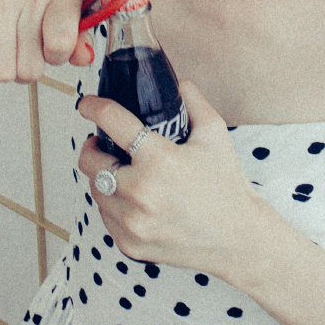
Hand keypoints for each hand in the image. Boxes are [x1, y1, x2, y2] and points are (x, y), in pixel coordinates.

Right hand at [0, 0, 93, 81]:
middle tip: (12, 41)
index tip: (48, 43)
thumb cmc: (12, 18)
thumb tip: (85, 56)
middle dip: (21, 65)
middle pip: (32, 68)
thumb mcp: (50, 27)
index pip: (65, 42)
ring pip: (4, 73)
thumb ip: (74, 44)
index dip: (56, 55)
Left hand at [76, 81, 264, 275]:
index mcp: (159, 160)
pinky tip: (134, 199)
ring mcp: (132, 223)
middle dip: (93, 146)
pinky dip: (114, 203)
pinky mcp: (129, 244)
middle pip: (89, 160)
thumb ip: (192, 98)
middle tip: (105, 144)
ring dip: (103, 176)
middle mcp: (139, 193)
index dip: (93, 107)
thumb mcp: (215, 132)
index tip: (86, 104)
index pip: (112, 121)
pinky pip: (106, 216)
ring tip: (123, 172)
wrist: (238, 239)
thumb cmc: (227, 183)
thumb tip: (173, 81)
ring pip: (95, 190)